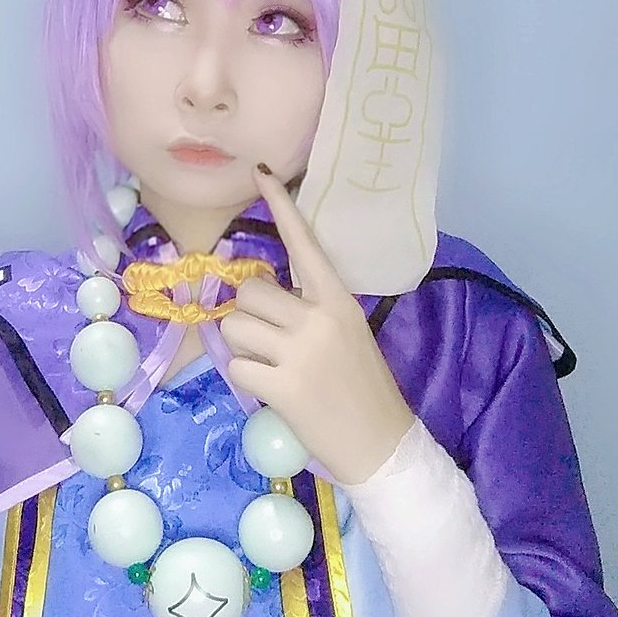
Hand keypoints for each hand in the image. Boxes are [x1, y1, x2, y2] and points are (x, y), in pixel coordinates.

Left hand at [219, 164, 414, 484]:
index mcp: (338, 300)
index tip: (260, 172)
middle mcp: (319, 318)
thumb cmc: (362, 386)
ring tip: (271, 365)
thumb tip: (261, 294)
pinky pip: (237, 365)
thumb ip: (310, 309)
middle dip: (248, 313)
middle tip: (268, 338)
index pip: (304, 242)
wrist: (382, 444)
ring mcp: (300, 352)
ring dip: (242, 346)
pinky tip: (270, 388)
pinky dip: (245, 377)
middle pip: (250, 291)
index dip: (280, 206)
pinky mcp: (283, 387)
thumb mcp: (347, 333)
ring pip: (236, 326)